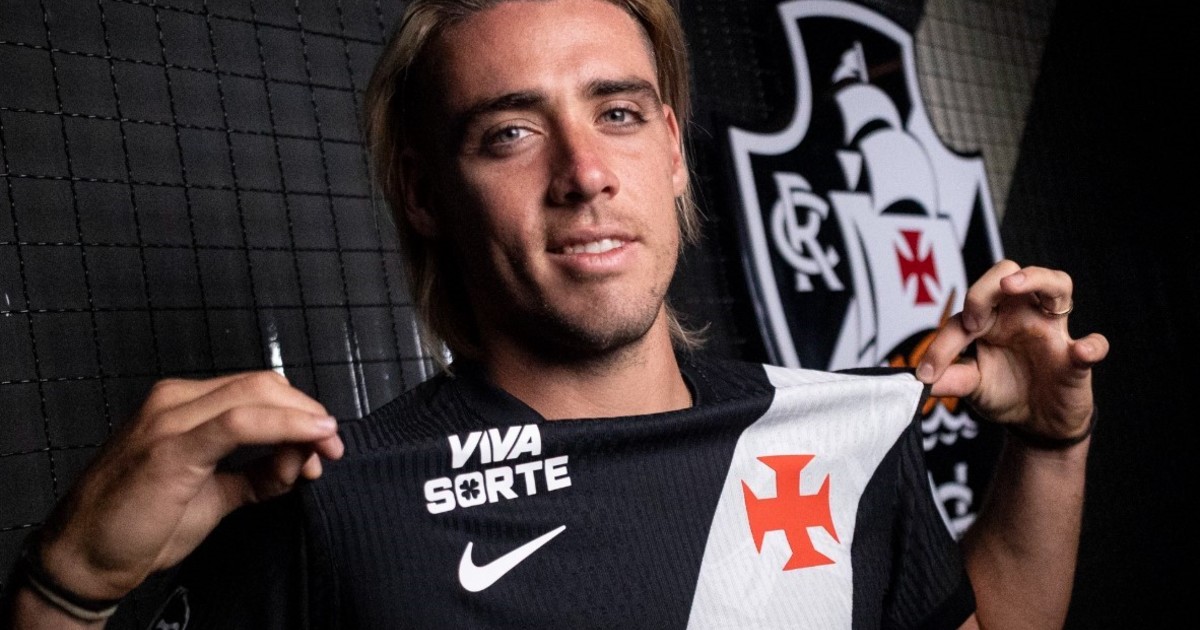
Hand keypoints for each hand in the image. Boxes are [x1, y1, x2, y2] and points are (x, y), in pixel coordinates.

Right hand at [33, 371, 343, 601]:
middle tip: (334, 448)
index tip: (327, 443)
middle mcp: (174, 402)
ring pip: (257, 395)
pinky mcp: (170, 447)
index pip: (257, 389)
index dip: (301, 411)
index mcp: (181, 405)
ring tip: (326, 450)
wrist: (80, 560)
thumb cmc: (138, 527)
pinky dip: (284, 427)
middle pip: (264, 386)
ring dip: (303, 421)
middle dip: (309, 413)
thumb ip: (258, 475)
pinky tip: (310, 442)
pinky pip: (241, 423)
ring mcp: (169, 420)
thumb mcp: (214, 496)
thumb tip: (302, 462)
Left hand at [916, 259, 1108, 440]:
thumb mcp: (972, 387)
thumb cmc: (1005, 392)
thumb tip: (918, 380)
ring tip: (1012, 286)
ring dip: (1035, 279)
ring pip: (1056, 284)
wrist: (1036, 423)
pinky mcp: (1076, 360)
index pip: (964, 315)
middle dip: (984, 288)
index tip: (927, 373)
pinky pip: (1093, 346)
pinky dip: (1091, 346)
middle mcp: (1021, 315)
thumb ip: (950, 379)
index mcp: (990, 319)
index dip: (943, 344)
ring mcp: (1052, 332)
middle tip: (972, 321)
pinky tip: (1081, 351)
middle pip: (1007, 273)